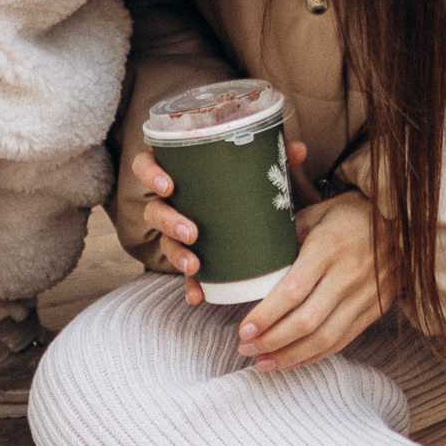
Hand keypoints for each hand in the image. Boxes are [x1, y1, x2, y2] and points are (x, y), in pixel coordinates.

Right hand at [132, 136, 311, 282]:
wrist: (250, 212)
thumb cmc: (241, 181)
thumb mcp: (256, 167)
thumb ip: (274, 155)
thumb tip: (298, 149)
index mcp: (176, 171)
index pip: (146, 165)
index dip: (150, 174)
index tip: (168, 186)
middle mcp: (170, 201)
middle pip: (153, 209)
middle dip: (168, 222)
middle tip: (192, 232)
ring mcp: (176, 230)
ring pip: (164, 242)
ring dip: (176, 255)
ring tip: (194, 264)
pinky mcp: (189, 254)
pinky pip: (184, 273)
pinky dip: (190, 285)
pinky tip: (197, 295)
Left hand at [238, 193, 387, 370]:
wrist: (404, 221)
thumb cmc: (352, 214)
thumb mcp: (317, 213)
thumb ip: (288, 237)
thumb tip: (258, 262)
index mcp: (328, 247)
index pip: (292, 291)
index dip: (267, 315)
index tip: (244, 329)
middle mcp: (348, 275)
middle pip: (306, 321)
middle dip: (272, 341)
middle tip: (245, 348)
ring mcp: (365, 296)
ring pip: (325, 338)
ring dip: (291, 355)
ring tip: (264, 363)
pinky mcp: (376, 309)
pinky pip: (343, 340)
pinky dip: (316, 355)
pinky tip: (293, 360)